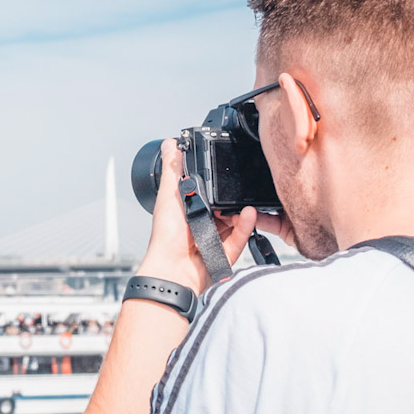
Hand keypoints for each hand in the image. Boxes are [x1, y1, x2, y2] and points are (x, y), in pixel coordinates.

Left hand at [134, 139, 259, 293]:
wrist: (172, 270)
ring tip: (243, 201)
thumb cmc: (165, 237)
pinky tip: (248, 213)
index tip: (226, 166)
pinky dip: (246, 224)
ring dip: (241, 210)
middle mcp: (203, 223)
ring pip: (236, 219)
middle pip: (226, 204)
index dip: (216, 180)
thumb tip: (169, 144)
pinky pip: (242, 235)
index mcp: (190, 209)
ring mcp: (216, 237)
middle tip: (235, 185)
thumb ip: (172, 170)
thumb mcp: (168, 195)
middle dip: (232, 196)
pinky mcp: (227, 251)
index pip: (208, 190)